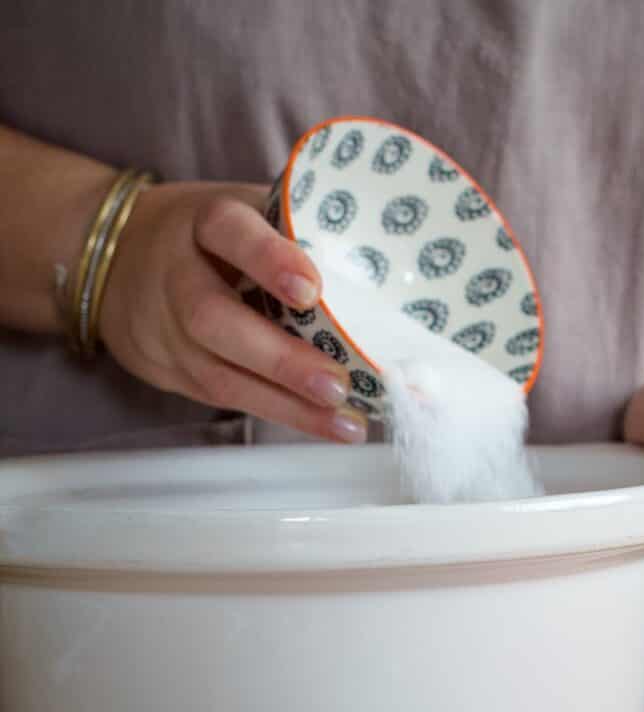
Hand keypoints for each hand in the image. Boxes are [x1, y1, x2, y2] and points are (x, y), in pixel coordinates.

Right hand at [98, 181, 366, 441]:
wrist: (115, 261)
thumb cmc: (209, 236)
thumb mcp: (243, 210)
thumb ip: (296, 224)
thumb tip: (383, 253)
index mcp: (202, 223)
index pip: (229, 232)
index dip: (267, 259)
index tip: (311, 289)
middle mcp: (177, 277)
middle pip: (214, 319)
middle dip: (281, 358)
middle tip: (338, 382)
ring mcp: (170, 332)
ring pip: (222, 374)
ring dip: (290, 405)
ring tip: (347, 421)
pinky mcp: (177, 373)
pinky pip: (230, 399)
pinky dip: (285, 415)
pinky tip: (329, 425)